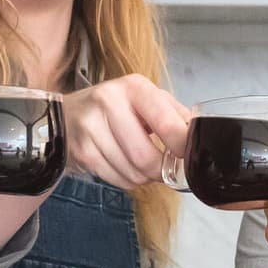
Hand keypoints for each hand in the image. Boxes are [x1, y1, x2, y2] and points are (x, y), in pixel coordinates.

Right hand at [61, 74, 190, 189]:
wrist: (67, 113)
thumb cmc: (116, 107)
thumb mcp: (147, 99)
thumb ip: (176, 116)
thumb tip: (200, 138)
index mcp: (135, 87)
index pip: (168, 126)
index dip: (183, 149)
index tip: (187, 157)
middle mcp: (109, 102)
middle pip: (147, 158)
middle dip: (161, 171)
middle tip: (164, 169)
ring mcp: (91, 127)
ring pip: (133, 173)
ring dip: (144, 177)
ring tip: (141, 163)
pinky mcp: (81, 151)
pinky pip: (117, 180)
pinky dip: (127, 180)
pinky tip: (123, 165)